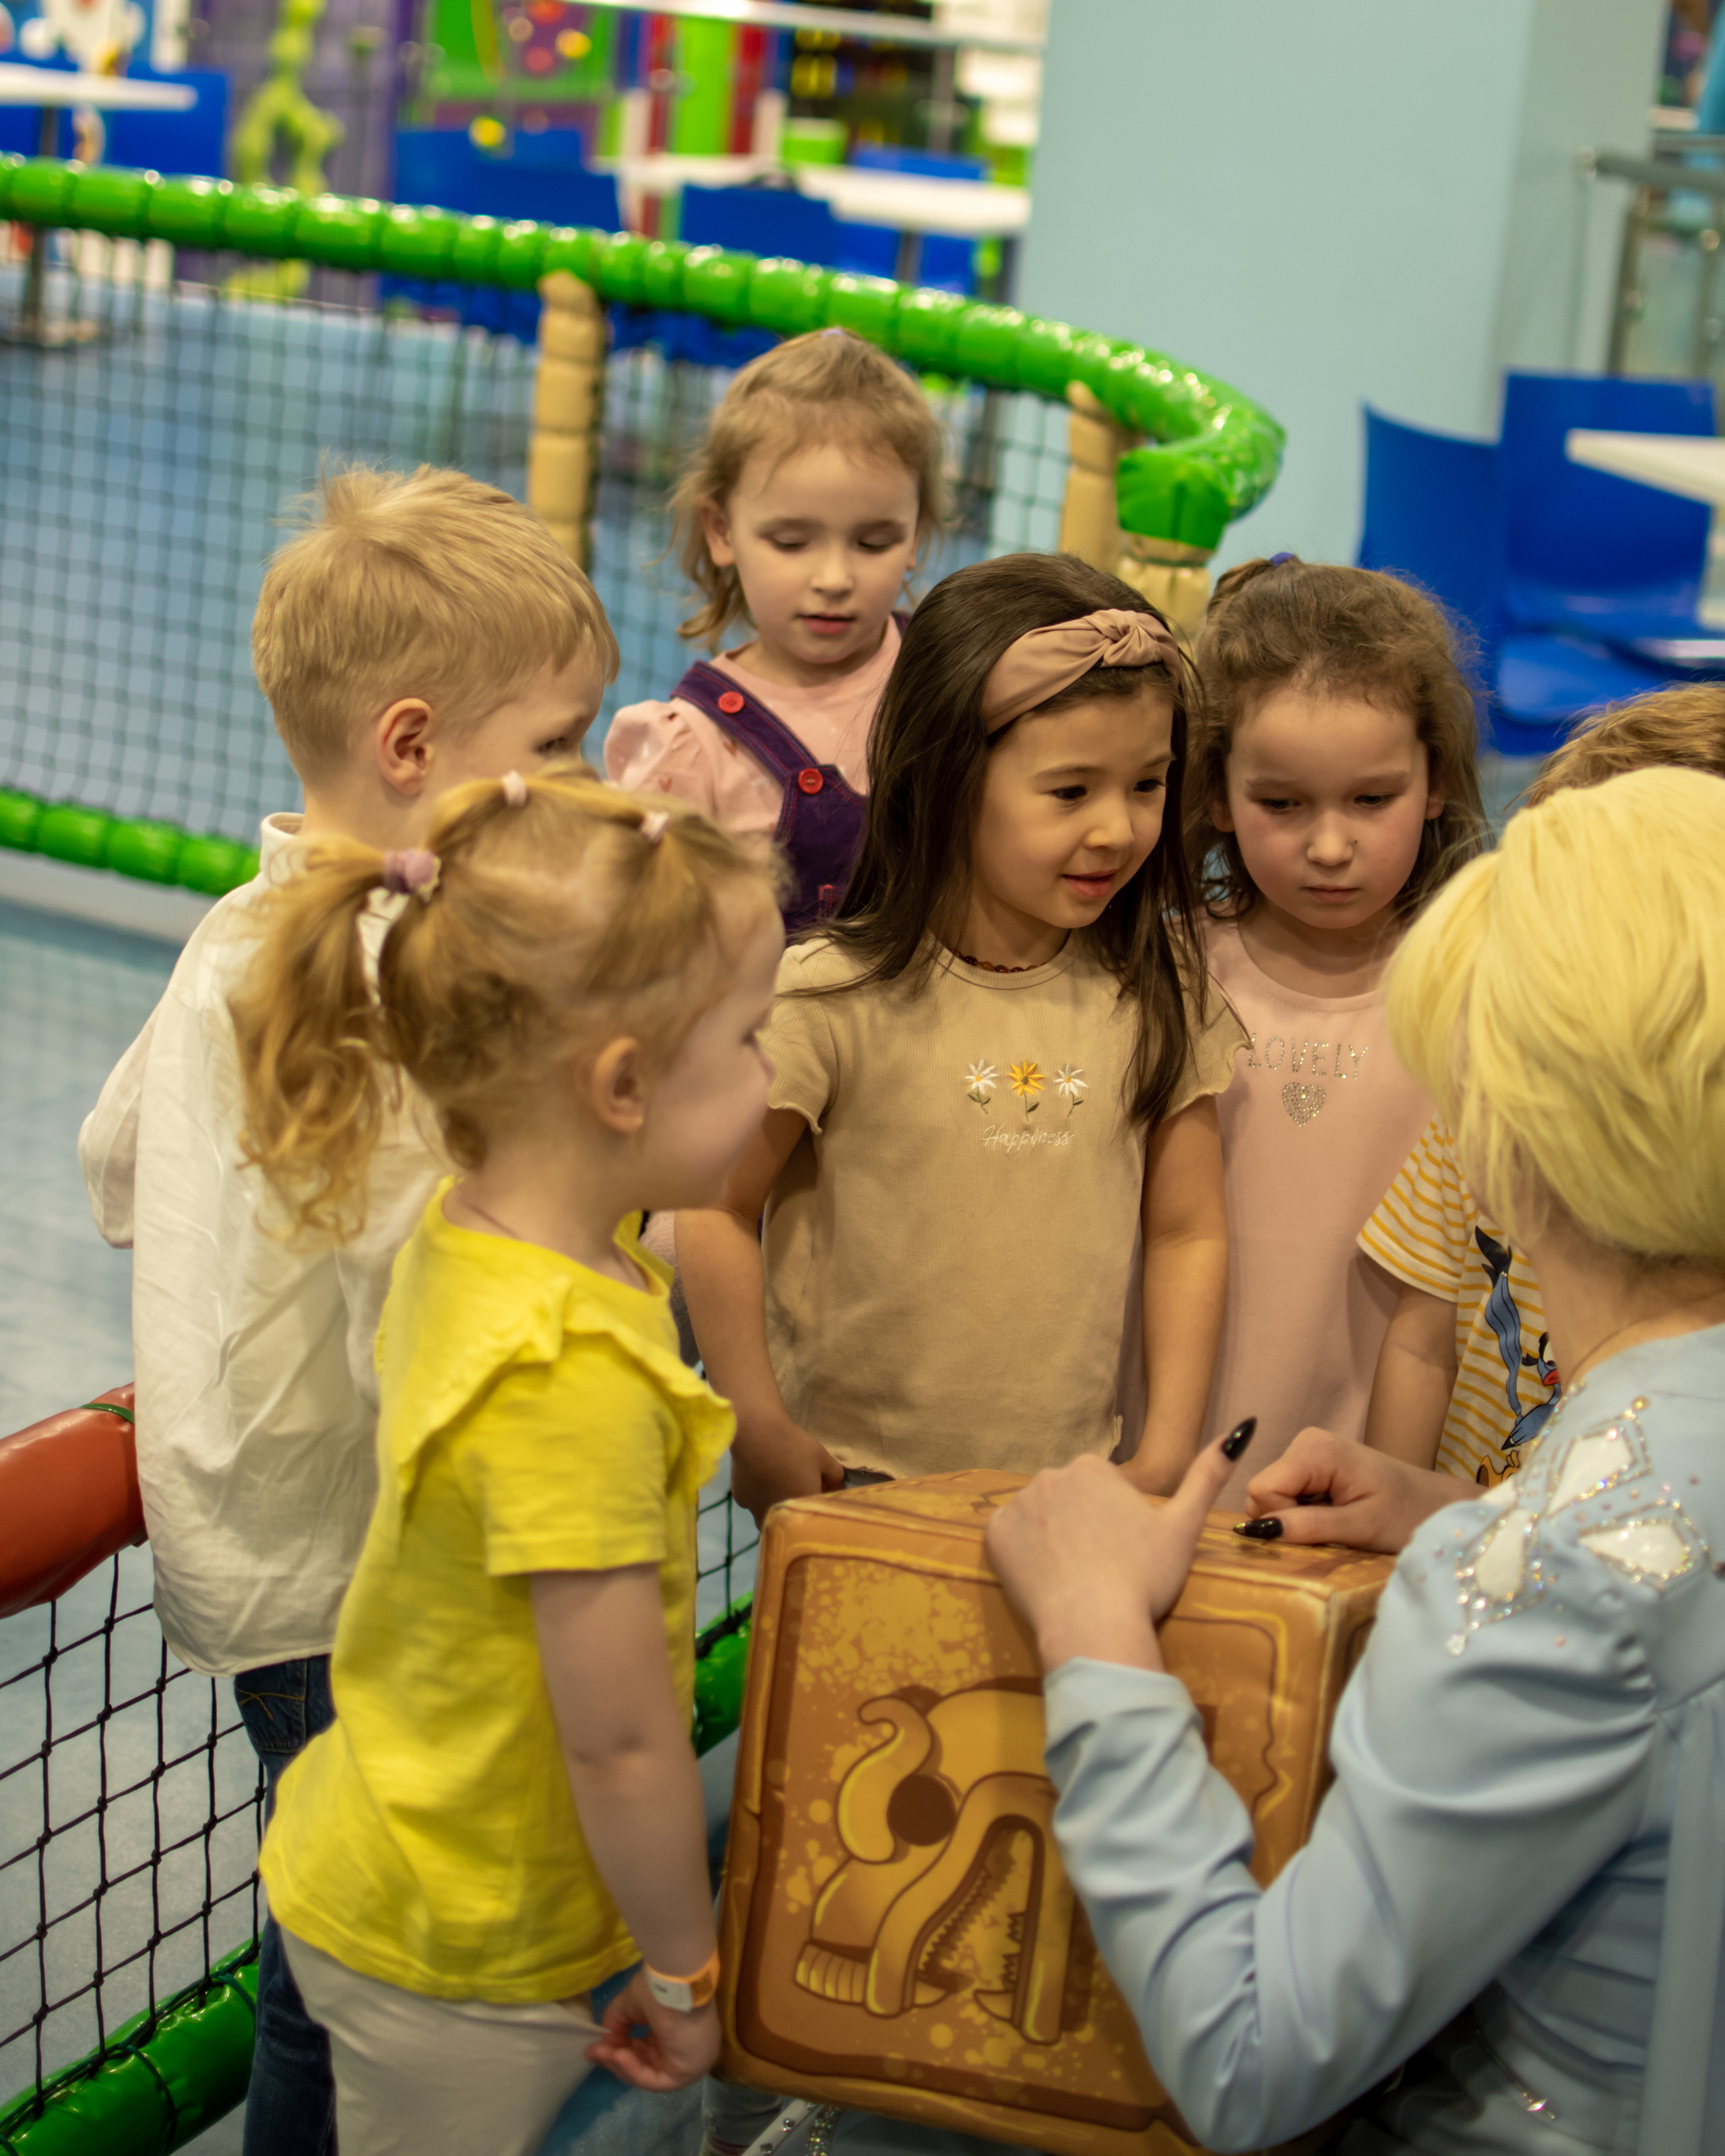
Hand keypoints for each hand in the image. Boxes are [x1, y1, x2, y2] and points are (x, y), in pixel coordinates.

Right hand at [585, 1972, 720, 2090]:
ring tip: (600, 2052)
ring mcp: (686, 2061)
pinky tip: (617, 2056)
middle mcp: (682, 2047)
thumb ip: (616, 2023)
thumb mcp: (630, 2003)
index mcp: (674, 2029)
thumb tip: (603, 2042)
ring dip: (620, 2064)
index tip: (595, 2048)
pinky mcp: (686, 2073)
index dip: (619, 2048)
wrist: (677, 1982)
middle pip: (644, 2063)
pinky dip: (632, 2071)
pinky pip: (654, 2079)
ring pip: (646, 2073)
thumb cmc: (659, 1986)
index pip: (645, 2048)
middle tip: (592, 2052)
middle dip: (615, 2059)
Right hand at [730, 1417, 844, 1526]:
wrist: (758, 1434)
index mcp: (801, 1511)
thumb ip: (835, 1477)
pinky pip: (753, 1503)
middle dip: (796, 1512)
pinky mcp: (741, 1500)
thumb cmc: (794, 1447)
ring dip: (776, 1507)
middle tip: (798, 1489)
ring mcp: (756, 1510)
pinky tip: (760, 1478)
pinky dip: (759, 1495)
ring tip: (778, 1485)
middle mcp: (778, 1517)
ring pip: (769, 1516)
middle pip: (789, 1522)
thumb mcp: (823, 1458)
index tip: (819, 1492)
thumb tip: (837, 1488)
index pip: (814, 1517)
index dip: (817, 1506)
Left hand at [985, 1425, 1254, 1672]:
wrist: (1094, 1625)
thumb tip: (1244, 1427)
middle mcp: (1051, 1474)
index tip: (1122, 1553)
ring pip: (1038, 1519)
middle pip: (1067, 1501)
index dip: (1113, 1524)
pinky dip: (1022, 1556)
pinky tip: (1045, 1579)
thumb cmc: (1144, 1577)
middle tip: (1099, 1568)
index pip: (1100, 1490)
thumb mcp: (1183, 1526)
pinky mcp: (994, 1534)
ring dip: (1051, 1540)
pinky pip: (1008, 1539)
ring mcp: (1018, 1504)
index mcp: (1094, 1467)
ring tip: (1074, 1578)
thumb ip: (1208, 1475)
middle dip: (1080, 1527)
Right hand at [1241, 1426, 1471, 1554]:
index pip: (1262, 1489)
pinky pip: (1286, 1491)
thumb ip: (1309, 1527)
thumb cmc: (1409, 1516)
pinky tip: (1335, 1512)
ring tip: (1338, 1519)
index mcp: (1316, 1450)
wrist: (1438, 1505)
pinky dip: (1303, 1510)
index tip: (1319, 1529)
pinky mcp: (1313, 1461)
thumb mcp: (1361, 1528)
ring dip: (1297, 1516)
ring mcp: (1309, 1449)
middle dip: (1288, 1517)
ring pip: (1272, 1493)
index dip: (1281, 1517)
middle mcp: (1306, 1441)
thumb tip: (1258, 1531)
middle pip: (1263, 1490)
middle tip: (1333, 1526)